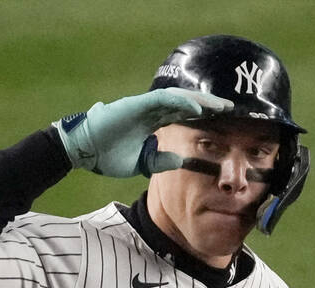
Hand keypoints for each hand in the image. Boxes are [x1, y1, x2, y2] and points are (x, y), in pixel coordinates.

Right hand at [53, 88, 232, 177]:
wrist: (84, 152)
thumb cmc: (108, 156)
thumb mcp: (141, 163)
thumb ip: (160, 160)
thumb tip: (181, 161)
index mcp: (153, 122)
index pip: (182, 114)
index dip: (203, 115)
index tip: (222, 119)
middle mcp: (151, 110)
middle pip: (185, 103)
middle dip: (208, 104)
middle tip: (231, 107)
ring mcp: (144, 106)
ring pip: (178, 97)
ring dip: (200, 100)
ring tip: (220, 106)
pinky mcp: (136, 105)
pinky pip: (163, 100)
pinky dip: (181, 103)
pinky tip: (197, 109)